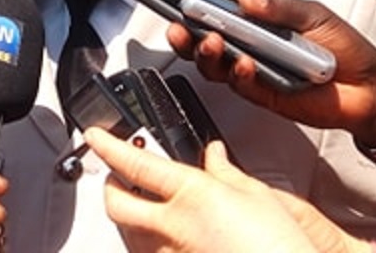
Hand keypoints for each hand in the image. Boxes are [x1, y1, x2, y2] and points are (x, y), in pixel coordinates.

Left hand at [84, 128, 367, 252]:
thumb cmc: (280, 247)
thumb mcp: (257, 196)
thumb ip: (226, 172)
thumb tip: (214, 153)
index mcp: (191, 195)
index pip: (134, 163)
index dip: (108, 146)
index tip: (95, 134)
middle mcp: (171, 228)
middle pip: (116, 202)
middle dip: (110, 186)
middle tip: (118, 175)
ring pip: (126, 233)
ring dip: (128, 217)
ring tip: (145, 206)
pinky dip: (146, 244)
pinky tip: (165, 238)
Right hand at [167, 0, 375, 147]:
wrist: (371, 86)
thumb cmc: (344, 47)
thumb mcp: (314, 14)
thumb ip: (281, 7)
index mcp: (258, 23)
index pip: (218, 14)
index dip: (196, 9)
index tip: (181, 3)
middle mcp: (250, 46)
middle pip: (206, 42)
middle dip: (188, 37)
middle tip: (183, 29)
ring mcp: (255, 72)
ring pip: (217, 66)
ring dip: (208, 55)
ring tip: (213, 43)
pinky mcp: (264, 95)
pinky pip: (243, 86)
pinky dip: (240, 75)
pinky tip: (245, 65)